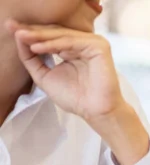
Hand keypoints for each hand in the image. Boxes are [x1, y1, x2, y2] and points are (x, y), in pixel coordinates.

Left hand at [5, 20, 149, 164]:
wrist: (94, 111)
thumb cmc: (76, 98)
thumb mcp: (44, 76)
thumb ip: (32, 59)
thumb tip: (19, 38)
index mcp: (73, 49)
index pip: (51, 37)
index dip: (32, 34)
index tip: (12, 31)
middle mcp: (84, 44)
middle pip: (55, 33)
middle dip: (33, 32)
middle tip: (14, 29)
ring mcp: (93, 44)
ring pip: (62, 35)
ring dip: (40, 36)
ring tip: (23, 38)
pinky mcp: (99, 47)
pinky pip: (72, 42)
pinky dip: (53, 43)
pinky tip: (37, 47)